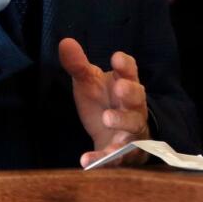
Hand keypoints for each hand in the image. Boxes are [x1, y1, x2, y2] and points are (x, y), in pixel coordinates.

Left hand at [59, 38, 150, 166]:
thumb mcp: (89, 82)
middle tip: (119, 88)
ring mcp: (132, 129)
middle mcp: (133, 105)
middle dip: (130, 92)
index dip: (125, 65)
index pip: (130, 70)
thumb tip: (64, 42)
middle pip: (138, 96)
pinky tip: (87, 159)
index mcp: (125, 83)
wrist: (110, 136)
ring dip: (121, 121)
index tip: (116, 58)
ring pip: (133, 125)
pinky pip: (117, 155)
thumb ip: (78, 65)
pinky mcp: (124, 152)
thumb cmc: (102, 101)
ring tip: (106, 118)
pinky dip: (103, 157)